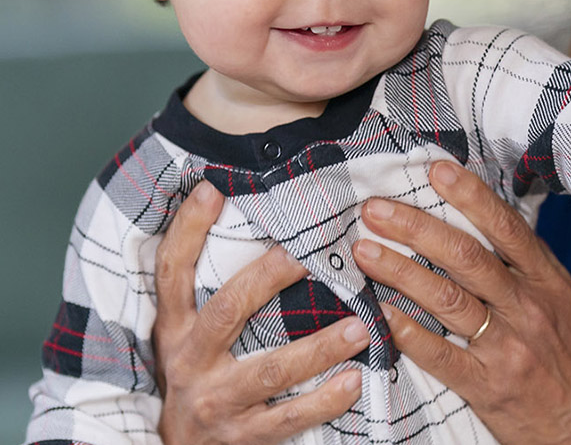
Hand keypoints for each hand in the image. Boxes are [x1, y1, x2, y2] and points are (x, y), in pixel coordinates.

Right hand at [153, 181, 369, 444]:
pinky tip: (355, 380)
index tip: (213, 188)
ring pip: (271, 370)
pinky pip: (289, 418)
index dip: (187, 229)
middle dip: (267, 279)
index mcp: (174, 329)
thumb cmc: (193, 380)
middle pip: (227, 311)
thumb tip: (237, 215)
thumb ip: (210, 293)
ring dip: (318, 347)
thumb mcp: (186, 337)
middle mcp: (190, 361)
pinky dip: (324, 400)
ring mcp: (216, 402)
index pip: (172, 272)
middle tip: (308, 253)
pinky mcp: (242, 437)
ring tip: (359, 325)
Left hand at [352, 162, 570, 444]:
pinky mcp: (489, 386)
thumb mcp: (569, 306)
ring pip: (448, 298)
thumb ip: (532, 270)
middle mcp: (529, 308)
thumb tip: (494, 229)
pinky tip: (381, 315)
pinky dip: (408, 333)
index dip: (470, 195)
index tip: (436, 170)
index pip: (506, 227)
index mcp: (549, 282)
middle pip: (466, 255)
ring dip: (400, 271)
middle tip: (376, 209)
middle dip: (416, 227)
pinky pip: (441, 355)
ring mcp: (509, 347)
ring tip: (366, 252)